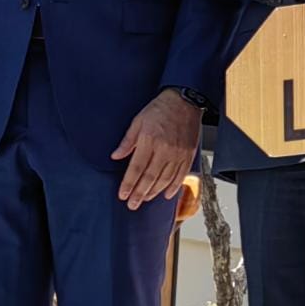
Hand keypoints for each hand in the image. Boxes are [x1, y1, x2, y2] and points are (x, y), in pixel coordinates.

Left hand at [111, 88, 200, 210]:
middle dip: (139, 193)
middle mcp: (165, 149)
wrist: (185, 100)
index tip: (122, 195)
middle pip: (150, 177)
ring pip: (165, 179)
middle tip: (132, 205)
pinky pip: (181, 174)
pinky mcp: (189, 154)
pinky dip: (174, 186)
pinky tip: (166, 194)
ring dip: (154, 192)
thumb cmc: (161, 108)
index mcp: (150, 140)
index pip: (136, 168)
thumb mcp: (138, 121)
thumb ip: (127, 141)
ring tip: (145, 199)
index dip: (128, 184)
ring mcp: (178, 153)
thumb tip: (115, 156)